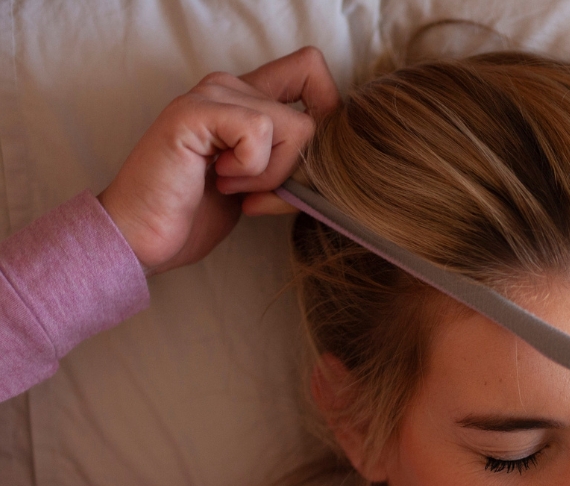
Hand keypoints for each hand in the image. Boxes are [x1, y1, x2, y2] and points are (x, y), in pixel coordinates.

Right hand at [98, 47, 339, 274]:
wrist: (141, 235)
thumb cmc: (194, 214)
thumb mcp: (260, 187)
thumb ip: (290, 162)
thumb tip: (334, 160)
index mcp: (246, 100)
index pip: (311, 73)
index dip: (328, 116)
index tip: (305, 168)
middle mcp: (230, 87)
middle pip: (315, 107)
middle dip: (302, 167)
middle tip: (260, 193)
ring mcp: (211, 94)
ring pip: (295, 126)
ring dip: (273, 175)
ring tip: (232, 187)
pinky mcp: (195, 111)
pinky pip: (260, 132)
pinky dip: (251, 171)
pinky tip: (220, 181)